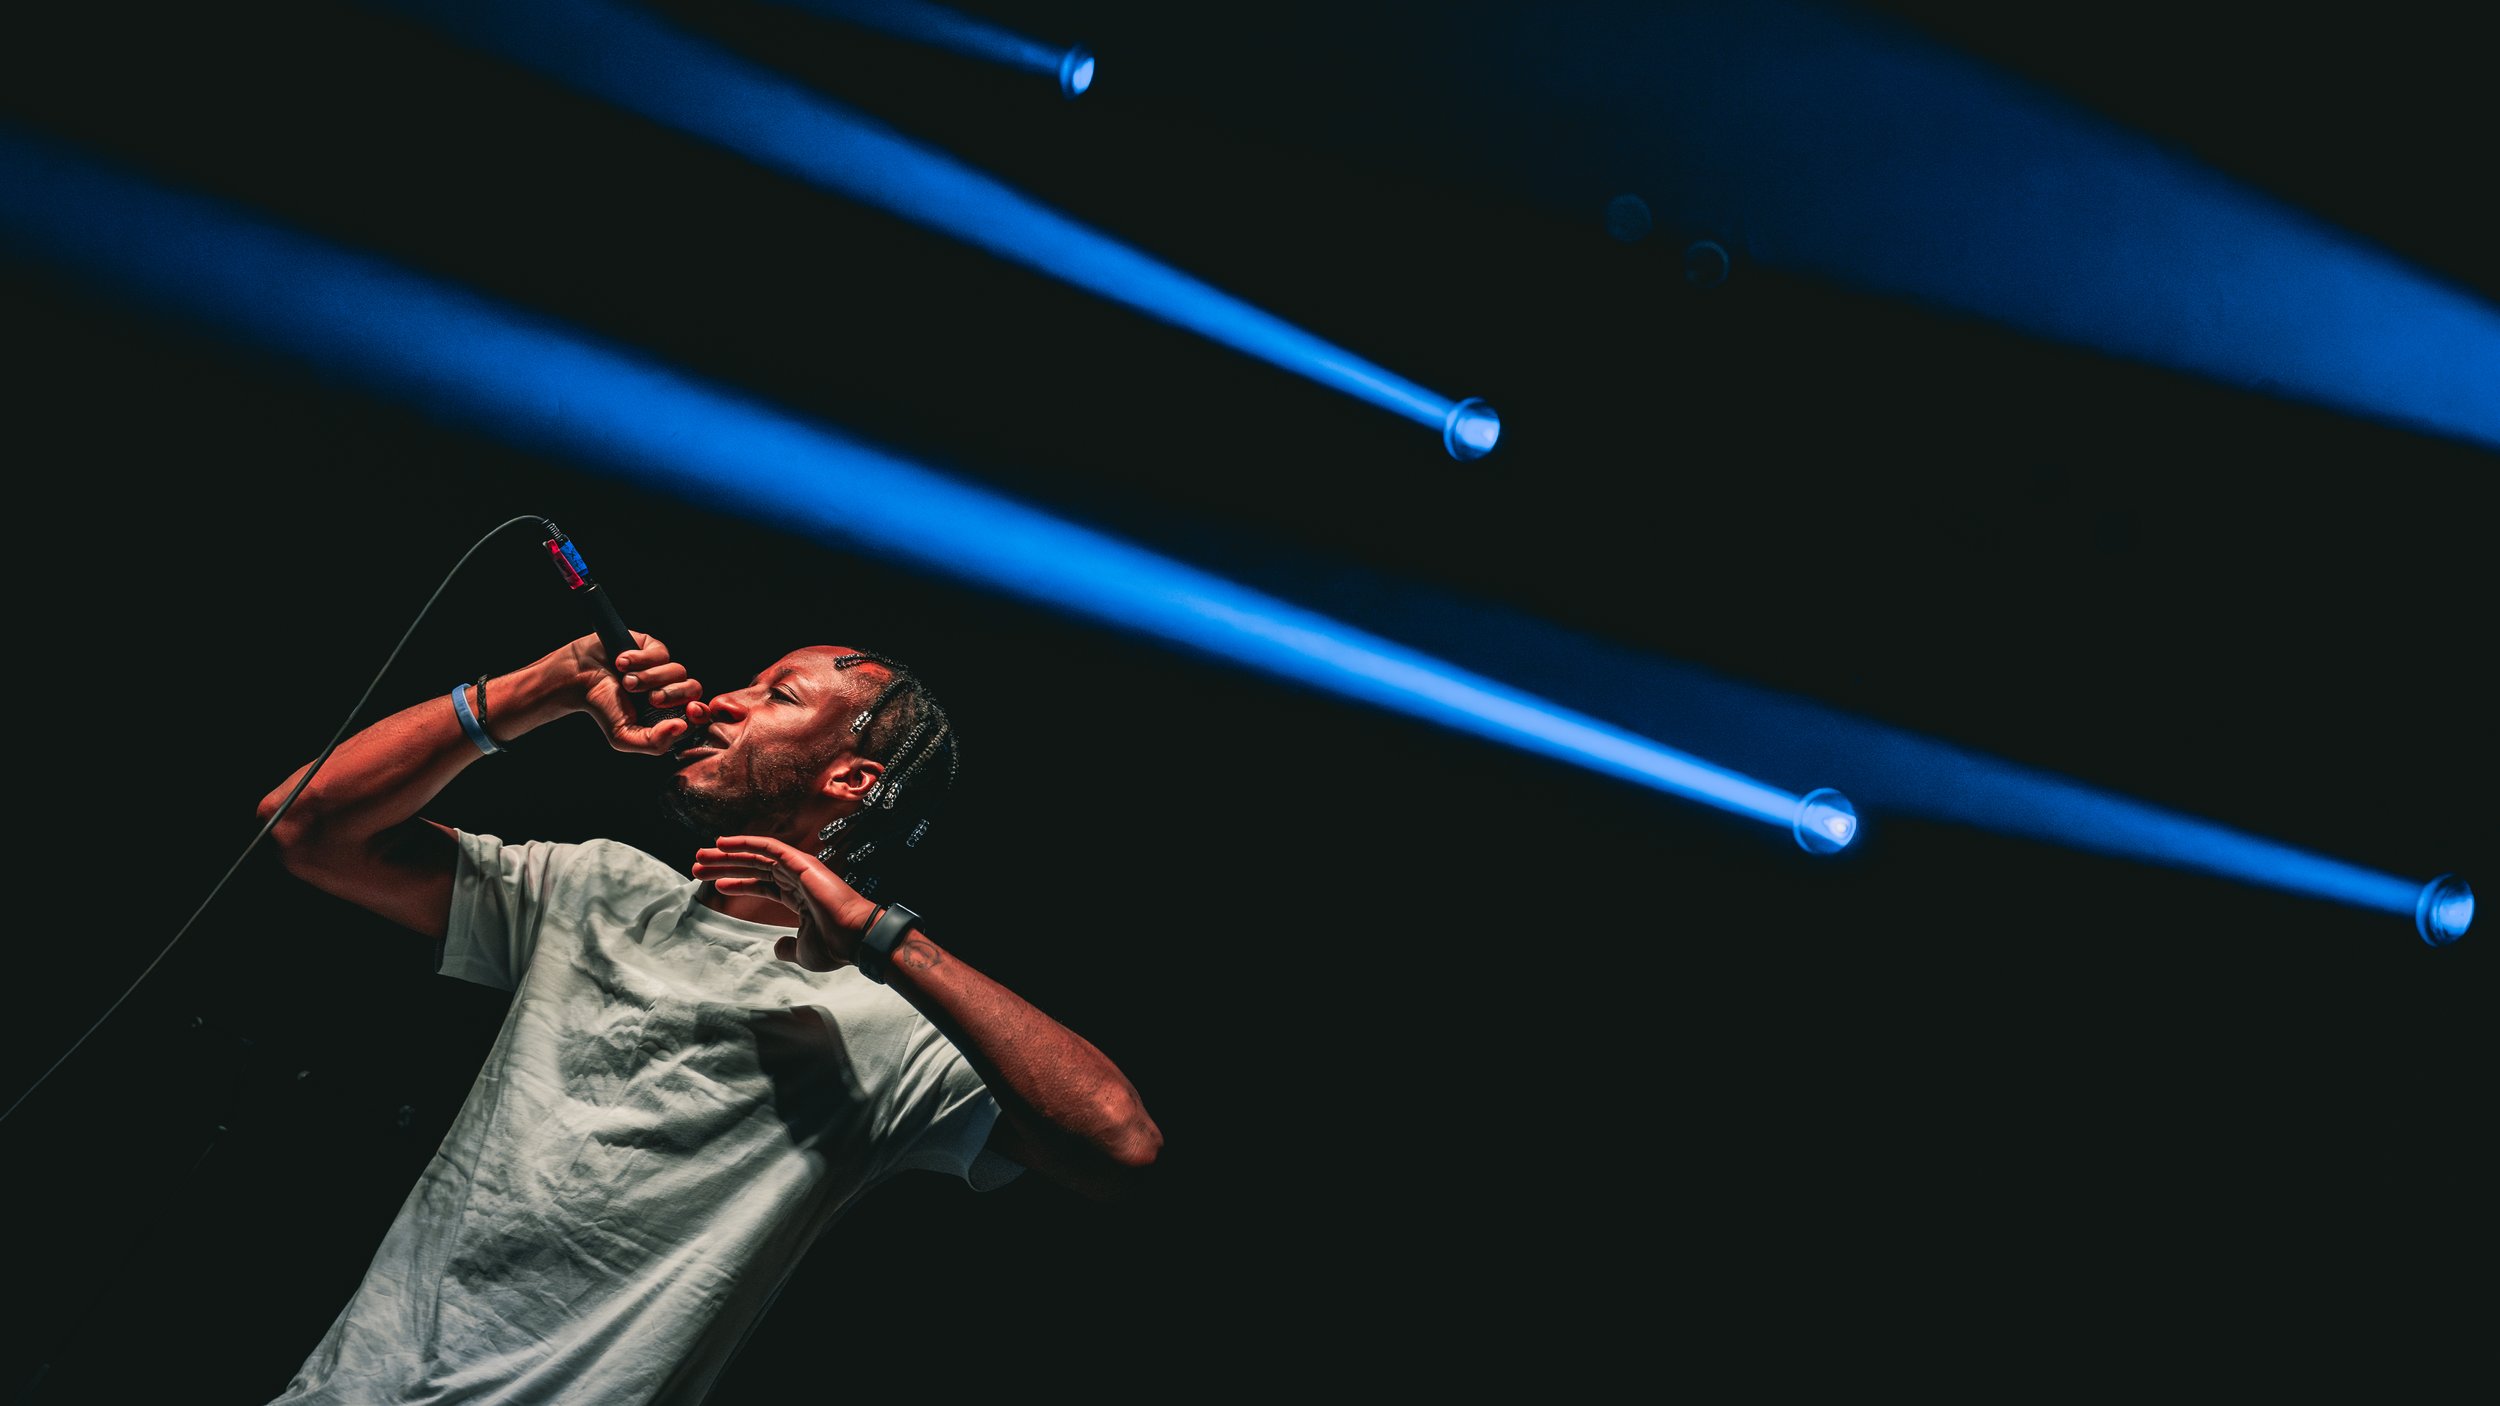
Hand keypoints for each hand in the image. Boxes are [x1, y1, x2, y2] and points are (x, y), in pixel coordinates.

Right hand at [576, 631, 701, 754]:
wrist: (578, 679)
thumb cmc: (603, 708)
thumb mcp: (624, 737)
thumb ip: (654, 742)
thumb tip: (682, 727)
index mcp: (669, 712)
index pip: (699, 712)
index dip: (701, 712)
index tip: (690, 711)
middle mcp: (669, 689)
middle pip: (694, 688)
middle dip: (674, 695)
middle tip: (652, 699)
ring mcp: (662, 667)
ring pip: (677, 670)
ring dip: (649, 678)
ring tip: (626, 682)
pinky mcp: (652, 647)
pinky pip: (661, 653)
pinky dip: (640, 659)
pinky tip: (621, 663)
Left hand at [691, 834, 880, 970]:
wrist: (854, 939)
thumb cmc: (834, 947)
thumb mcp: (802, 952)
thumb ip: (787, 948)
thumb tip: (776, 948)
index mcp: (798, 897)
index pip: (762, 884)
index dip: (738, 882)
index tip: (715, 884)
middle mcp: (797, 879)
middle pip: (754, 867)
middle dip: (725, 866)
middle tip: (698, 865)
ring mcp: (799, 869)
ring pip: (757, 856)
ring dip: (728, 854)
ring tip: (701, 855)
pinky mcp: (801, 863)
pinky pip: (769, 848)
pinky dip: (746, 843)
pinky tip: (723, 843)